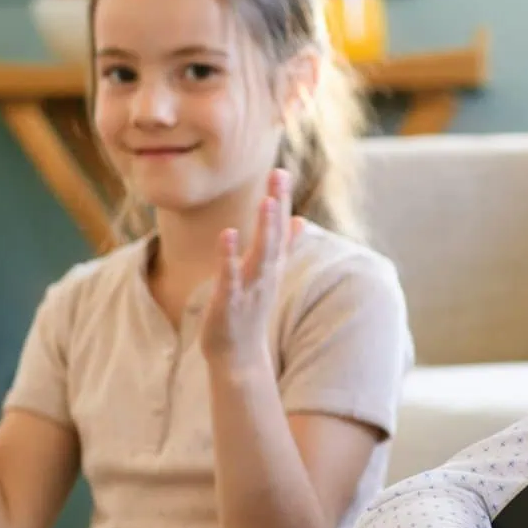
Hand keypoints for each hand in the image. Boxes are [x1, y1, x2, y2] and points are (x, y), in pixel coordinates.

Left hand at [202, 169, 299, 370]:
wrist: (238, 356)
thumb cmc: (249, 312)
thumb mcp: (269, 276)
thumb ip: (283, 246)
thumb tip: (299, 220)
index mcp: (272, 266)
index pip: (280, 228)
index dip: (280, 200)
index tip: (280, 171)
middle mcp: (265, 275)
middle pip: (274, 236)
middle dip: (276, 206)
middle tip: (279, 175)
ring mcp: (250, 288)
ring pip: (261, 255)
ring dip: (265, 229)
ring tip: (266, 202)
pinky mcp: (230, 302)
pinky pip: (232, 277)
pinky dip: (231, 257)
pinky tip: (228, 234)